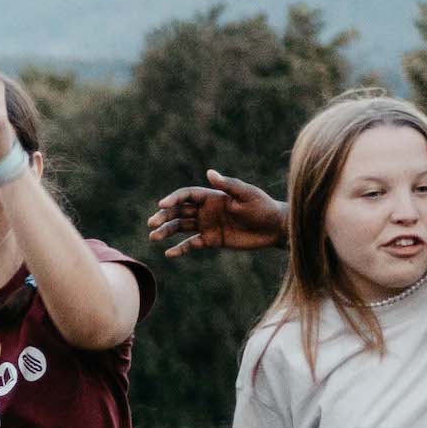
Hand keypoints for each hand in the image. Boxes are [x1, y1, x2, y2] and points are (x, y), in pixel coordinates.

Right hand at [148, 172, 286, 257]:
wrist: (275, 228)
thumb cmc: (263, 207)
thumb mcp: (247, 194)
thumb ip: (228, 185)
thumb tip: (210, 173)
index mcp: (212, 196)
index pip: (186, 195)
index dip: (173, 199)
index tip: (162, 206)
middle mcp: (206, 210)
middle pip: (178, 211)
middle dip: (164, 216)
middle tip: (151, 224)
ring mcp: (207, 225)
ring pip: (181, 227)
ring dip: (166, 231)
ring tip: (153, 237)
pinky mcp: (211, 240)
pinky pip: (191, 244)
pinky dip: (180, 249)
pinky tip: (169, 254)